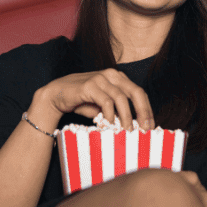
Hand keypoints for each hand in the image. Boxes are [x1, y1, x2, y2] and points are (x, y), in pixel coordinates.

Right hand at [35, 69, 153, 130]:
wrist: (56, 96)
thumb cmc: (82, 101)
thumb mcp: (103, 106)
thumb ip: (117, 111)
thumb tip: (133, 126)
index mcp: (118, 78)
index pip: (139, 92)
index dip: (147, 109)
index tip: (150, 126)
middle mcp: (112, 75)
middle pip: (135, 92)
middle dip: (143, 112)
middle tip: (144, 129)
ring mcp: (100, 78)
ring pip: (121, 98)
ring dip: (126, 117)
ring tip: (126, 131)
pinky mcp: (89, 85)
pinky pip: (105, 101)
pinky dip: (110, 114)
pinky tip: (110, 124)